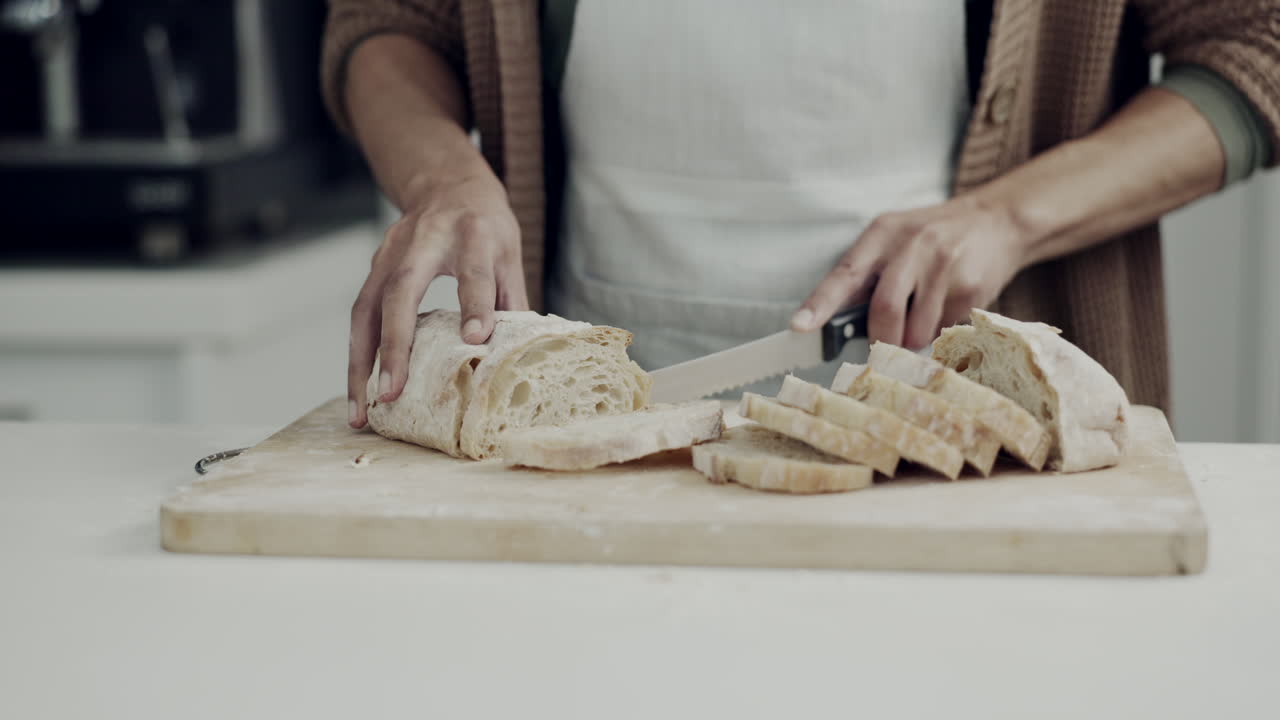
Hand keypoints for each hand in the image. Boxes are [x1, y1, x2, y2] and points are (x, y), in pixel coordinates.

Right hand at [347, 174, 527, 427]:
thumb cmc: (487, 227)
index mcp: (472, 233)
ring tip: (360, 410)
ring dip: (359, 363)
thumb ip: (510, 299)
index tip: (475, 340)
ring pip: (366, 309)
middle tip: (391, 393)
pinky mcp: (373, 267)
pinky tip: (359, 390)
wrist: (447, 183)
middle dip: (394, 346)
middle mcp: (423, 240)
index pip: (473, 272)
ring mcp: (390, 252)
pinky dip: (357, 355)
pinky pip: (360, 315)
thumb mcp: (509, 253)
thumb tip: (516, 355)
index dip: (475, 305)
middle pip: (401, 291)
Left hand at [792, 195, 1027, 348]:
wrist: (998, 220)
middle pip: (884, 311)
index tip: (800, 327)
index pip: (845, 273)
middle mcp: (914, 246)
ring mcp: (945, 267)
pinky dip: (937, 332)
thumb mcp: (894, 238)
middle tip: (882, 347)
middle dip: (880, 340)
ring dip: (911, 340)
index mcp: (883, 233)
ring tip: (920, 317)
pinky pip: (943, 332)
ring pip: (915, 331)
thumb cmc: (933, 235)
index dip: (821, 304)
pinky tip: (946, 307)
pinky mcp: (971, 288)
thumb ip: (866, 273)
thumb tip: (832, 322)